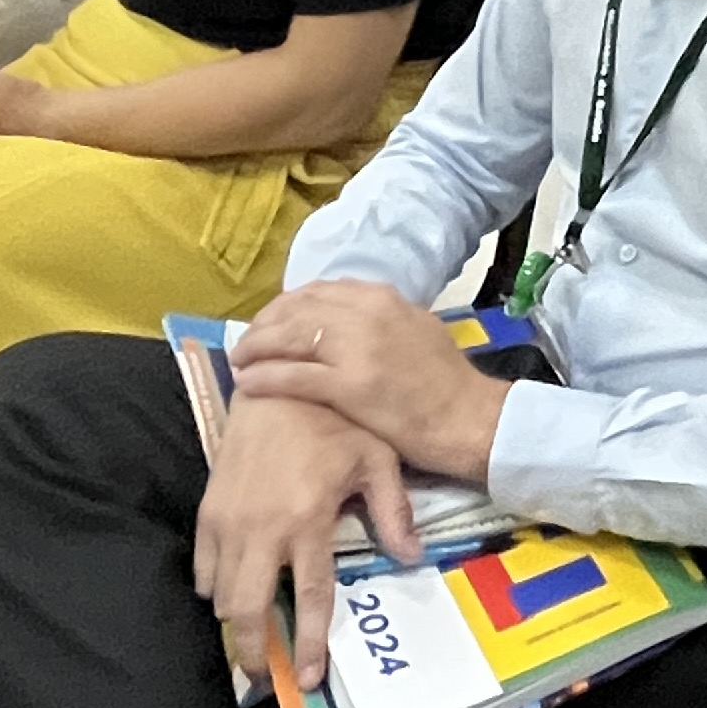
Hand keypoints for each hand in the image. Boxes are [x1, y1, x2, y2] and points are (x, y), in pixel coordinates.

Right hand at [197, 392, 409, 691]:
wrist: (278, 380)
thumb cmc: (334, 418)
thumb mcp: (376, 457)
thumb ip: (391, 510)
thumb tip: (411, 556)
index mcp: (308, 519)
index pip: (309, 598)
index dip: (310, 644)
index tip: (309, 679)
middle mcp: (263, 528)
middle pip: (249, 610)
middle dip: (254, 652)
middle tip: (267, 674)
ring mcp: (229, 521)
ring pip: (220, 596)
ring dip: (234, 623)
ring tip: (252, 638)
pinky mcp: (208, 509)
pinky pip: (202, 567)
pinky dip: (214, 588)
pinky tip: (231, 593)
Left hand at [229, 280, 511, 484]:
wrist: (467, 416)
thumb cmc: (444, 380)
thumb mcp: (415, 329)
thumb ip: (380, 318)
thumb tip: (346, 318)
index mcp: (382, 298)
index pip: (319, 291)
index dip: (286, 306)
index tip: (269, 321)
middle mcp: (367, 313)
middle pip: (297, 309)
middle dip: (265, 324)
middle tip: (246, 342)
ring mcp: (357, 347)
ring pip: (290, 337)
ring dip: (256, 348)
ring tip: (238, 360)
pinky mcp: (349, 385)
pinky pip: (294, 375)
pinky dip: (265, 377)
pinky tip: (247, 383)